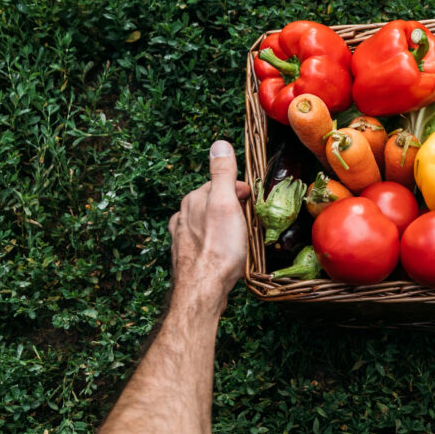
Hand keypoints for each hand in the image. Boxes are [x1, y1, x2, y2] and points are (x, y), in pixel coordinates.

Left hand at [169, 140, 252, 313]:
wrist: (203, 289)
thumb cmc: (219, 248)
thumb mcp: (225, 204)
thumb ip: (222, 174)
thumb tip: (219, 144)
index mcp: (193, 199)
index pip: (220, 183)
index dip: (239, 190)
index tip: (252, 201)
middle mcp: (183, 215)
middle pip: (212, 202)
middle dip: (231, 206)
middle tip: (249, 219)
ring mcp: (182, 236)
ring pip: (206, 222)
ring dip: (222, 224)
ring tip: (238, 237)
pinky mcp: (185, 255)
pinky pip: (203, 240)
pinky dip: (214, 241)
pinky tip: (222, 251)